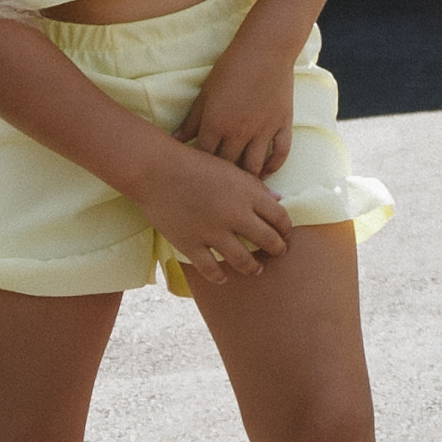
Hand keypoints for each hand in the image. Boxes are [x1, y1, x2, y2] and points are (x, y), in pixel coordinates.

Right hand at [129, 142, 292, 282]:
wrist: (156, 169)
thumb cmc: (194, 164)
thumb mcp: (230, 168)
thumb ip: (255, 186)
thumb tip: (278, 200)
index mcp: (247, 192)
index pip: (279, 217)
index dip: (286, 229)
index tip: (285, 234)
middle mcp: (234, 214)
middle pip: (267, 240)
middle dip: (277, 249)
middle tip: (278, 253)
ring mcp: (212, 231)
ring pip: (243, 260)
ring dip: (253, 268)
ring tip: (257, 270)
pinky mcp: (190, 244)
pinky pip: (210, 268)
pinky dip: (219, 276)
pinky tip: (223, 277)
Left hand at [174, 42, 296, 179]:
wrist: (266, 50)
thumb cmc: (231, 67)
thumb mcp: (206, 93)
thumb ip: (192, 120)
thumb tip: (175, 140)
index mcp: (216, 124)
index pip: (204, 158)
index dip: (199, 169)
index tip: (195, 175)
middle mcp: (239, 132)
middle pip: (228, 167)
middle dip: (221, 178)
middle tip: (216, 187)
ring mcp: (263, 131)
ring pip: (253, 167)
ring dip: (246, 179)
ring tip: (240, 187)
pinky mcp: (282, 125)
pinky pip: (280, 154)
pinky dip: (273, 166)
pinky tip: (265, 172)